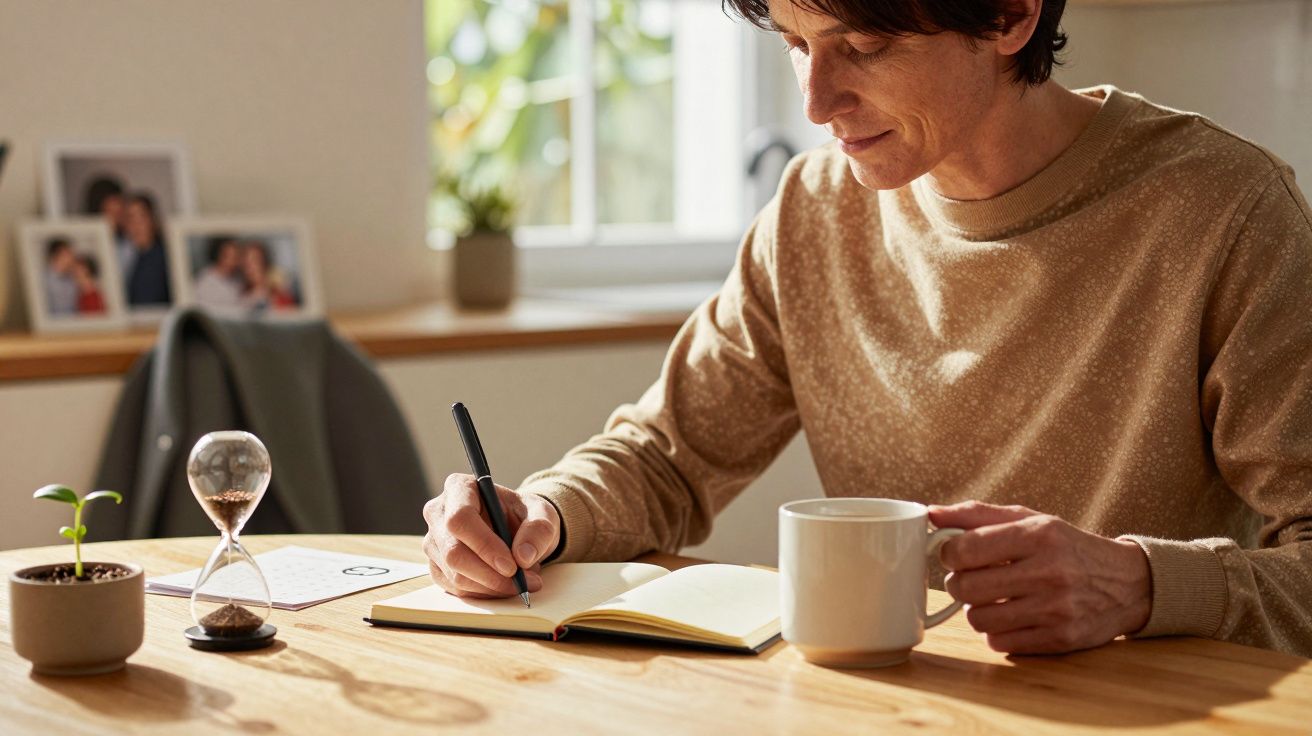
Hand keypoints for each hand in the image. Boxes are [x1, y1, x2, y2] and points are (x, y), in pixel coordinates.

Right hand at [422, 473, 560, 598]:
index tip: (511, 565)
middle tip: (523, 582)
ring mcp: (434, 542)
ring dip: (492, 587)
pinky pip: (456, 589)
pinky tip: (504, 585)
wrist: (516, 528)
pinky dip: (484, 593)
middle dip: (490, 574)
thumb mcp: (542, 513)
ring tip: (522, 582)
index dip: (484, 545)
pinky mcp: (437, 567)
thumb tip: (523, 556)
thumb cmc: (523, 514)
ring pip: (455, 575)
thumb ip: (539, 529)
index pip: (460, 518)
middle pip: (453, 552)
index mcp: (459, 488)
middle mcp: (438, 513)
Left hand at [929, 501, 1150, 654]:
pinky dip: (997, 631)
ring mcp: (1056, 609)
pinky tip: (1013, 617)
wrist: (1127, 584)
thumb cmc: (1066, 547)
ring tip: (994, 598)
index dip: (950, 554)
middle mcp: (1049, 571)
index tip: (957, 555)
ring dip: (977, 610)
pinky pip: (999, 642)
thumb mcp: (1030, 519)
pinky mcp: (1060, 639)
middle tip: (972, 579)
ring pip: (978, 619)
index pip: (965, 549)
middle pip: (966, 588)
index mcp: (1038, 535)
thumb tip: (931, 514)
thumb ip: (977, 515)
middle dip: (959, 584)